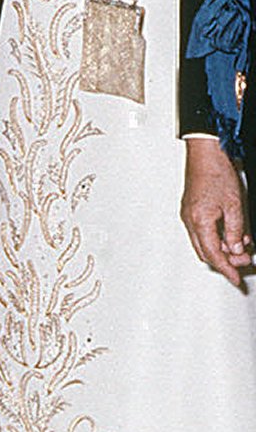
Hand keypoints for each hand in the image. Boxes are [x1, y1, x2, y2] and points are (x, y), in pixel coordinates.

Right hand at [180, 136, 252, 287]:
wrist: (205, 153)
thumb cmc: (217, 173)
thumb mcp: (235, 205)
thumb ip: (235, 231)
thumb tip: (236, 248)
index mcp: (199, 222)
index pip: (214, 255)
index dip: (227, 269)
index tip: (236, 279)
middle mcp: (189, 220)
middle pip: (206, 252)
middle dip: (225, 260)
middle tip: (244, 260)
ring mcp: (188, 214)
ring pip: (204, 242)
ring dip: (222, 247)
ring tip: (242, 243)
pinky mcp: (191, 209)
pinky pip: (202, 231)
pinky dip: (217, 236)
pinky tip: (231, 232)